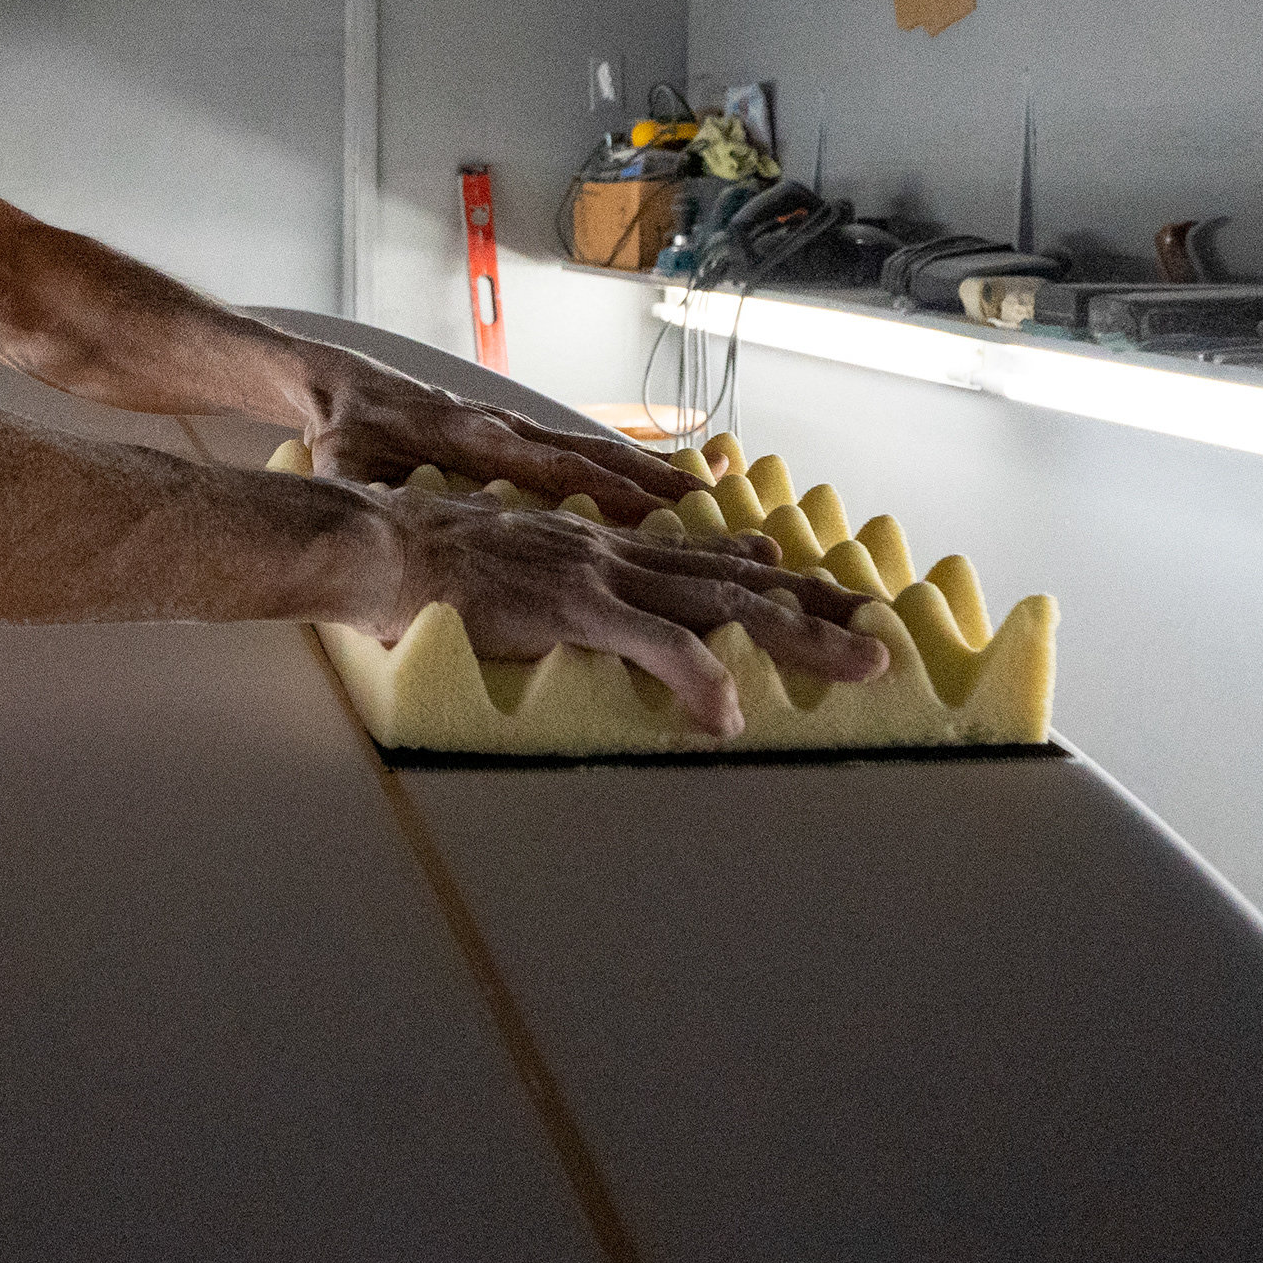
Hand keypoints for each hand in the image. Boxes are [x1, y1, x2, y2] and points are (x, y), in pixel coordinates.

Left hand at [300, 357, 698, 525]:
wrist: (341, 385)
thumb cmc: (344, 435)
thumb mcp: (345, 469)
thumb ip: (365, 495)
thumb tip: (377, 524)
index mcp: (469, 438)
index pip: (549, 466)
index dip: (603, 490)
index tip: (653, 513)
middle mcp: (502, 426)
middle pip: (589, 453)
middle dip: (651, 480)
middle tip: (709, 506)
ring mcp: (512, 425)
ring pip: (591, 447)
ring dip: (648, 471)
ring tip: (705, 492)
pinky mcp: (512, 430)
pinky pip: (577, 449)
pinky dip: (622, 465)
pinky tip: (656, 484)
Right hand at [369, 486, 889, 739]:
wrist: (380, 545)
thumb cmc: (427, 566)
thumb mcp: (511, 572)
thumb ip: (554, 591)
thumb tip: (574, 616)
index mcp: (602, 549)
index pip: (705, 563)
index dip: (770, 580)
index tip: (823, 592)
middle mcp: (616, 554)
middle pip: (740, 583)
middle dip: (818, 610)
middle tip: (882, 637)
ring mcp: (602, 577)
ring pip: (724, 608)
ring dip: (801, 639)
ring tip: (861, 667)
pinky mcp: (576, 607)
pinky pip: (656, 646)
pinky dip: (700, 679)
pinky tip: (730, 716)